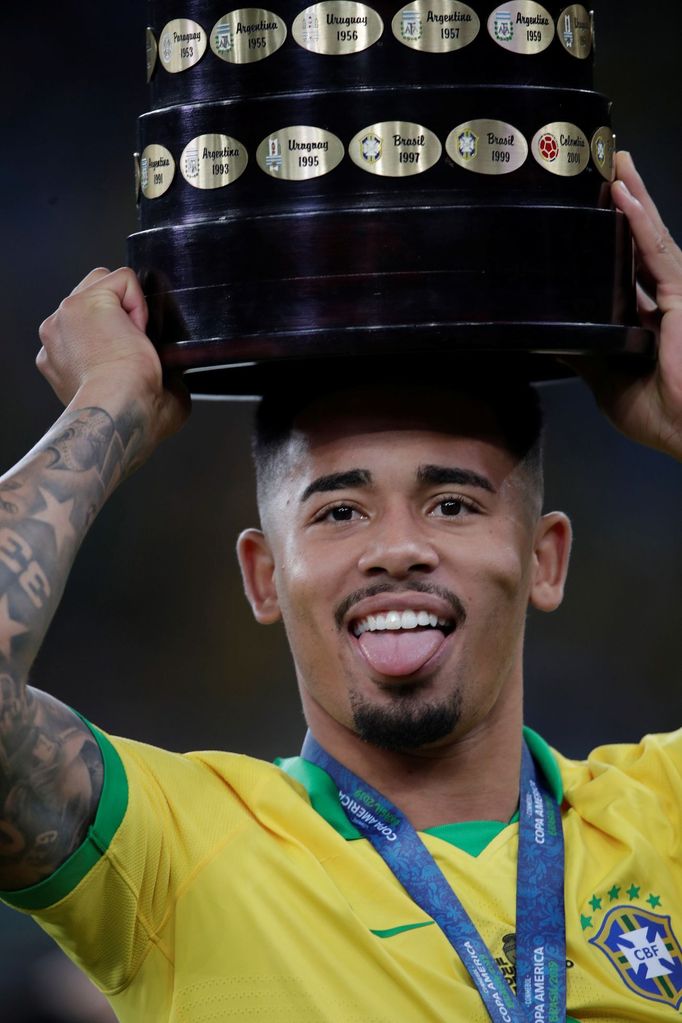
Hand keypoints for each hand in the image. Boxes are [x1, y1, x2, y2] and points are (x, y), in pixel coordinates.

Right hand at [37, 267, 189, 448]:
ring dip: (126, 308)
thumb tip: (170, 374)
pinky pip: (121, 280)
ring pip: (102, 284)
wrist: (120, 410)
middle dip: (117, 315)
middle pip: (89, 299)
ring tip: (135, 341)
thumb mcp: (132, 395)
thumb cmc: (131, 416)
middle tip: (133, 349)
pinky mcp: (83, 302)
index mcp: (61, 362)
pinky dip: (138, 300)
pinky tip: (138, 331)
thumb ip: (135, 373)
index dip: (114, 333)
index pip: (87, 326)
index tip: (129, 358)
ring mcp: (63, 317)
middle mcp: (56, 336)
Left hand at [572, 152, 681, 458]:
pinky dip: (640, 224)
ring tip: (614, 162)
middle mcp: (666, 298)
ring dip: (633, 197)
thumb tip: (553, 338)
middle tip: (605, 162)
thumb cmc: (661, 414)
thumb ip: (584, 354)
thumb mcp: (607, 381)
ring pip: (651, 235)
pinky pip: (659, 254)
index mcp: (649, 316)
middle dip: (625, 200)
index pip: (628, 264)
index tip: (591, 204)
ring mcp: (678, 294)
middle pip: (640, 239)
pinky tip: (624, 196)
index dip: (613, 233)